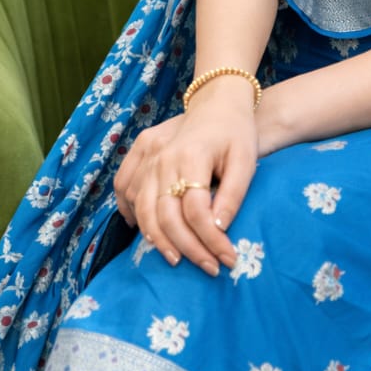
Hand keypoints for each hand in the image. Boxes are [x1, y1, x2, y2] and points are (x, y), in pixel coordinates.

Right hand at [113, 88, 257, 275]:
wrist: (218, 101)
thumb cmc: (236, 133)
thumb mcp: (246, 161)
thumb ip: (234, 195)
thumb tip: (219, 230)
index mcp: (192, 156)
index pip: (196, 212)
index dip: (211, 240)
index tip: (227, 259)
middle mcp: (163, 157)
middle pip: (166, 215)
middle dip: (188, 249)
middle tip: (209, 268)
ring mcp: (147, 155)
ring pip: (142, 208)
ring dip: (157, 239)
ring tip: (177, 260)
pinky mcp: (139, 152)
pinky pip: (124, 189)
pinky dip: (131, 213)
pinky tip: (145, 231)